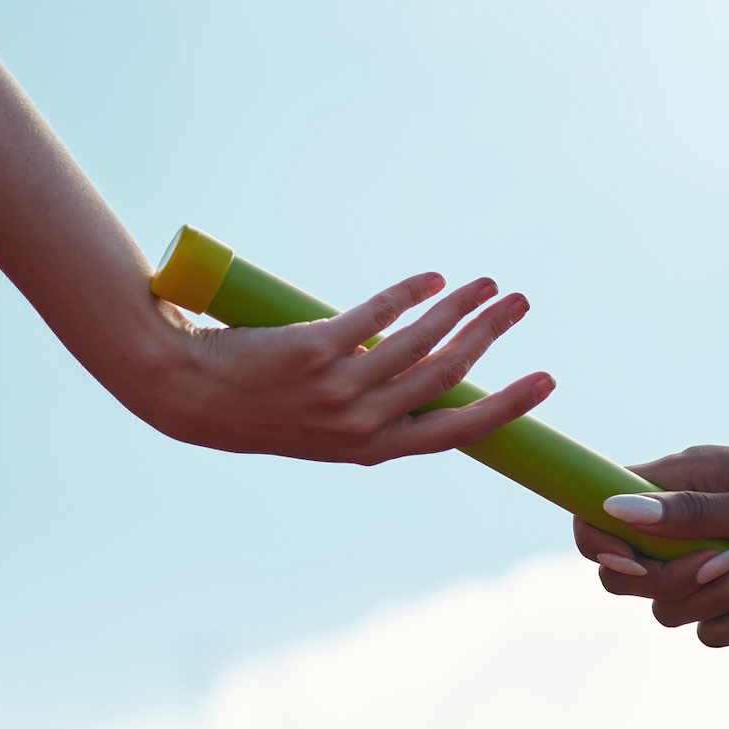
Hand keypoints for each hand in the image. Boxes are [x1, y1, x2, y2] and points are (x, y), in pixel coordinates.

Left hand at [138, 272, 553, 463]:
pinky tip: (433, 279)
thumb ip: (369, 409)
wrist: (184, 393)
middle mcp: (358, 424)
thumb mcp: (320, 428)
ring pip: (421, 343)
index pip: (455, 432)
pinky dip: (413, 292)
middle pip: (449, 377)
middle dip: (492, 338)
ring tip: (488, 284)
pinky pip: (377, 314)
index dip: (505, 407)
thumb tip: (418, 368)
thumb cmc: (255, 408)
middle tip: (520, 305)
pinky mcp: (313, 349)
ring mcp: (337, 388)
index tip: (544, 382)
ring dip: (463, 309)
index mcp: (367, 449)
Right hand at [572, 445, 728, 646]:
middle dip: (674, 582)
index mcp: (676, 483)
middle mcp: (679, 525)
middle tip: (728, 561)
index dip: (600, 542)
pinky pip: (708, 630)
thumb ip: (688, 512)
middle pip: (625, 576)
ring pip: (668, 609)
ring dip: (720, 600)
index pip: (599, 511)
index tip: (635, 560)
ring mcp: (703, 562)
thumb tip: (616, 507)